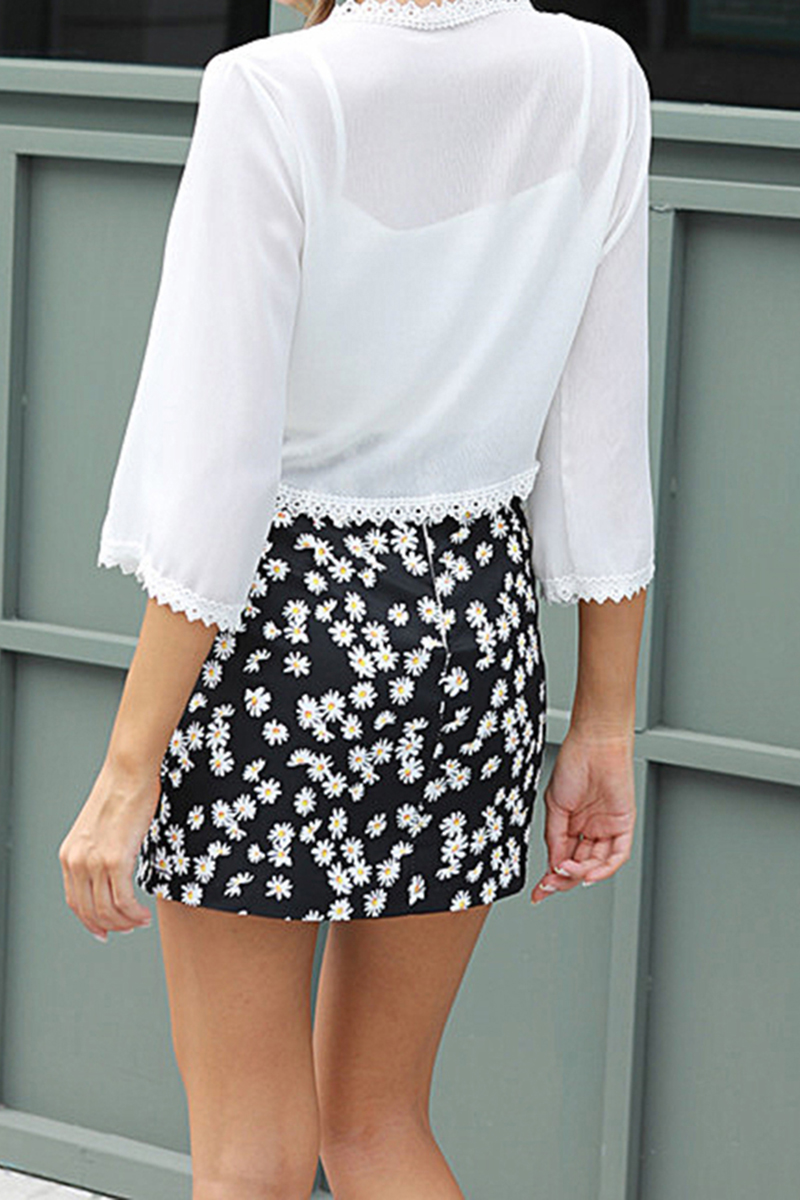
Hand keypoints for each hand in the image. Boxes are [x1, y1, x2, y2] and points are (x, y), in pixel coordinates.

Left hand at [58, 758, 158, 940]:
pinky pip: (123, 899)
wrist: (128, 774)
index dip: (90, 921)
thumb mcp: (99, 828)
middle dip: (110, 926)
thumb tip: (114, 870)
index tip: (103, 929)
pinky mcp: (115, 860)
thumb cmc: (120, 792)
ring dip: (126, 922)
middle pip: (90, 911)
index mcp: (70, 854)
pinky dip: (134, 913)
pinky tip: (144, 913)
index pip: (74, 901)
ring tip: (140, 921)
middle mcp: (77, 861)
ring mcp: (95, 862)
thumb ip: (99, 851)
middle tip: (128, 929)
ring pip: (108, 910)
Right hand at [530, 725, 635, 904]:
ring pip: (597, 863)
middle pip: (579, 865)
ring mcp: (607, 827)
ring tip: (566, 871)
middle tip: (550, 885)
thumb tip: (554, 863)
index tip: (539, 891)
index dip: (552, 877)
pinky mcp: (623, 824)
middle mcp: (591, 828)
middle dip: (564, 879)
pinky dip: (604, 868)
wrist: (594, 745)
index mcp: (573, 823)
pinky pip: (617, 854)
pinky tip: (589, 873)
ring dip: (581, 873)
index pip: (564, 858)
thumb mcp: (555, 805)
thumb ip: (555, 837)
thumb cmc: (574, 764)